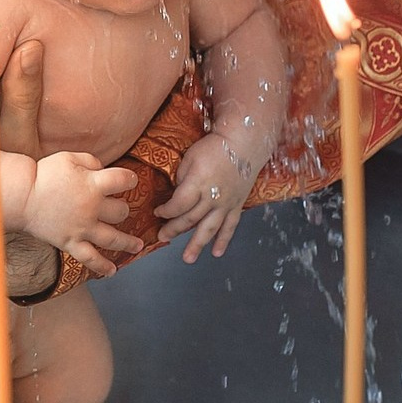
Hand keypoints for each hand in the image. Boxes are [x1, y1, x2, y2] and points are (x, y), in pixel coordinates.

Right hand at [19, 151, 140, 276]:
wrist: (21, 195)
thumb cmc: (44, 174)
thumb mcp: (69, 158)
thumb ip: (91, 162)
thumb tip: (103, 170)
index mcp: (93, 185)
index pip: (123, 181)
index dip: (130, 179)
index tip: (129, 180)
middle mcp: (92, 208)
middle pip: (121, 211)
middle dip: (122, 208)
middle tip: (118, 208)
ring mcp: (82, 228)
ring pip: (113, 239)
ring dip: (128, 243)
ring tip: (138, 246)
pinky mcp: (70, 243)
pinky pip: (90, 259)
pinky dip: (102, 266)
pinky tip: (113, 271)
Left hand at [154, 133, 254, 263]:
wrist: (243, 143)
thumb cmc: (214, 147)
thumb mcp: (190, 158)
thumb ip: (182, 178)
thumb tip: (176, 194)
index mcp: (197, 184)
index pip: (178, 205)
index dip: (166, 212)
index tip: (158, 213)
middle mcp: (212, 197)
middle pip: (190, 219)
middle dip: (174, 229)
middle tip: (162, 237)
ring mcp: (226, 203)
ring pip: (210, 228)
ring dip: (197, 244)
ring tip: (188, 258)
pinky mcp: (237, 205)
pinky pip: (230, 226)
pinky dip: (224, 240)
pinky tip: (216, 252)